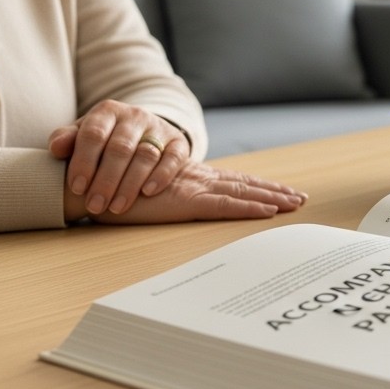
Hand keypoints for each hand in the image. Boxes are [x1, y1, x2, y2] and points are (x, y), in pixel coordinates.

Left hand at [49, 100, 191, 215]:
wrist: (142, 132)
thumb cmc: (103, 140)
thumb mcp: (83, 136)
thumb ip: (67, 140)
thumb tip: (55, 149)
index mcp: (107, 111)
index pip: (93, 134)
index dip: (84, 162)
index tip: (76, 188)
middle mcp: (135, 116)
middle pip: (120, 148)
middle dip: (106, 180)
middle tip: (95, 206)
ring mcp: (158, 128)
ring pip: (146, 155)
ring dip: (130, 184)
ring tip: (117, 207)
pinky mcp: (178, 142)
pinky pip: (173, 158)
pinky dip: (161, 175)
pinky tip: (148, 192)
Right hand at [64, 161, 306, 224]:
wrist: (88, 182)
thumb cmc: (111, 189)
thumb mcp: (145, 192)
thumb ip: (161, 194)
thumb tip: (171, 201)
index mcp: (189, 177)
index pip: (232, 180)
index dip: (258, 185)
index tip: (283, 190)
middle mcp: (196, 179)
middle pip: (244, 184)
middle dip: (274, 191)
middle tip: (301, 198)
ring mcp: (193, 188)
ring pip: (242, 192)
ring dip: (271, 198)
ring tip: (296, 203)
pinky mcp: (184, 201)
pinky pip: (224, 205)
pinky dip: (249, 207)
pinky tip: (270, 211)